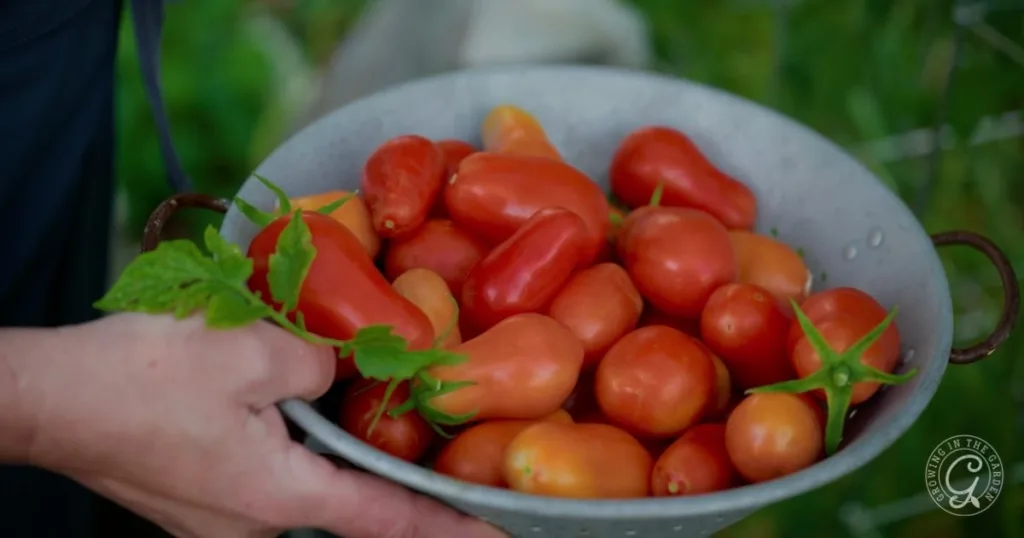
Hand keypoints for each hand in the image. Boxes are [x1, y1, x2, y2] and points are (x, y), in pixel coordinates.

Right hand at [15, 313, 504, 537]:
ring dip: (334, 453)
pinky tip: (292, 409)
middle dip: (387, 474)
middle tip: (438, 449)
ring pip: (304, 486)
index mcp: (279, 497)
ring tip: (358, 409)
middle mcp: (254, 527)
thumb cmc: (143, 376)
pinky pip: (267, 477)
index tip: (499, 537)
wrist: (50, 398)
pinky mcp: (198, 501)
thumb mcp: (253, 348)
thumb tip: (337, 371)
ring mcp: (221, 521)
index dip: (449, 527)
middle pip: (347, 502)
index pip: (388, 520)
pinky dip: (293, 449)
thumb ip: (319, 363)